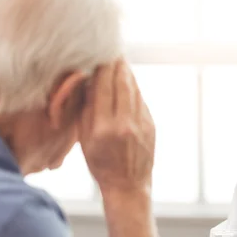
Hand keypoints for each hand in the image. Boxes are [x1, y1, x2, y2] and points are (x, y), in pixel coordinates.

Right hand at [79, 60, 154, 193]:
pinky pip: (141, 101)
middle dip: (116, 65)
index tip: (99, 55)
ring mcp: (140, 125)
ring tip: (120, 62)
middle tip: (112, 50)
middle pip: (121, 84)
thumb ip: (87, 111)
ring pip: (134, 90)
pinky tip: (129, 82)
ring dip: (127, 73)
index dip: (101, 68)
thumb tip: (89, 82)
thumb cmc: (101, 164)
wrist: (128, 185)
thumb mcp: (85, 140)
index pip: (102, 88)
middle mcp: (123, 124)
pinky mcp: (151, 126)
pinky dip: (134, 89)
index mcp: (102, 128)